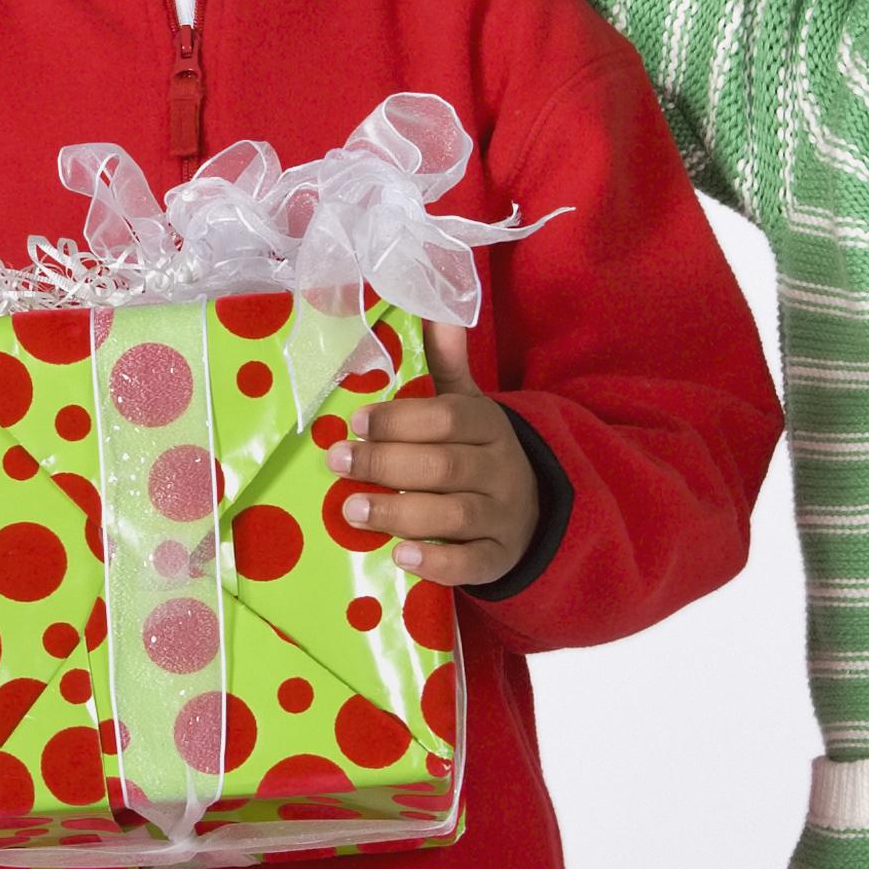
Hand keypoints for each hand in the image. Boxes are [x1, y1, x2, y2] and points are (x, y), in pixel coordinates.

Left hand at [338, 322, 539, 588]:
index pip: (448, 419)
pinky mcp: (496, 558)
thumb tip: (439, 304)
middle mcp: (499, 470)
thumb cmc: (478, 453)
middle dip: (386, 464)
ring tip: (351, 510)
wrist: (532, 511)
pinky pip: (470, 563)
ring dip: (399, 512)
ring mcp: (501, 517)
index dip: (401, 420)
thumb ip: (448, 361)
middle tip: (337, 461)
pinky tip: (400, 556)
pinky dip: (436, 562)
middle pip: (443, 467)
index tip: (354, 421)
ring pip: (454, 515)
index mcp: (487, 426)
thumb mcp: (468, 406)